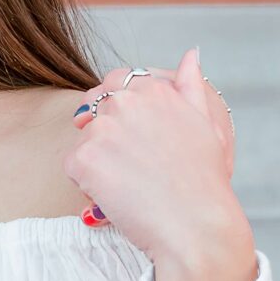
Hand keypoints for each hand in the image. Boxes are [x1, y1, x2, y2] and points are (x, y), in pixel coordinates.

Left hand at [65, 51, 256, 280]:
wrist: (195, 226)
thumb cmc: (204, 180)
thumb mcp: (205, 124)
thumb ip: (190, 85)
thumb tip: (191, 54)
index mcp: (153, 90)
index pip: (116, 81)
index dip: (117, 105)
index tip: (129, 132)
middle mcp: (124, 102)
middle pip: (92, 106)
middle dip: (102, 131)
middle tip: (127, 164)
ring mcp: (101, 130)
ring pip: (84, 141)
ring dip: (98, 160)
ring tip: (130, 185)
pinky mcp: (83, 159)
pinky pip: (74, 169)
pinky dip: (89, 184)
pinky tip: (117, 197)